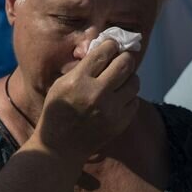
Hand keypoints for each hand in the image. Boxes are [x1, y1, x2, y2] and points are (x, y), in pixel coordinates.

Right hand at [34, 40, 139, 160]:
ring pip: (134, 82)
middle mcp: (96, 93)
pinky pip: (135, 101)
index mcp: (78, 81)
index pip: (104, 53)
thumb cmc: (57, 111)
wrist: (60, 145)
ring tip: (120, 80)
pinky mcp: (120, 122)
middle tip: (122, 58)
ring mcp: (110, 109)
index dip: (111, 45)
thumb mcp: (60, 84)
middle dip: (125, 57)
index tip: (112, 45)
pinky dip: (128, 97)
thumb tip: (103, 51)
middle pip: (125, 64)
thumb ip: (81, 68)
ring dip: (129, 78)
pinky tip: (118, 98)